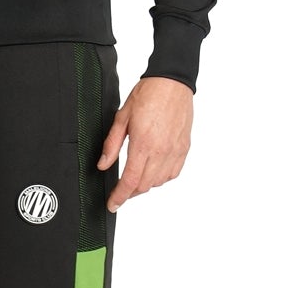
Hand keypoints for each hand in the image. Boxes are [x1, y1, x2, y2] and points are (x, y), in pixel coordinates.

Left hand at [97, 76, 193, 210]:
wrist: (172, 83)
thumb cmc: (148, 95)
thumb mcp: (122, 118)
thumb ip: (111, 145)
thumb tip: (103, 165)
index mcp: (143, 144)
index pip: (130, 181)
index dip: (120, 196)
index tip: (113, 204)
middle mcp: (161, 151)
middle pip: (144, 185)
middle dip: (130, 192)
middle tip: (121, 189)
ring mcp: (175, 151)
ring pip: (159, 182)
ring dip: (146, 184)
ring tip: (136, 178)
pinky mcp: (184, 148)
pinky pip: (173, 173)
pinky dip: (162, 177)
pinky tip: (154, 171)